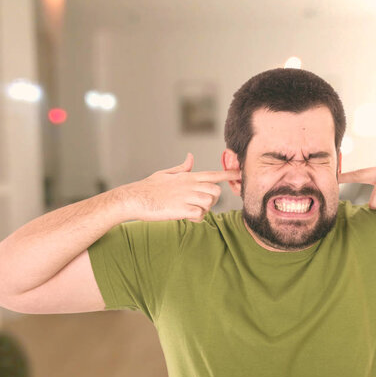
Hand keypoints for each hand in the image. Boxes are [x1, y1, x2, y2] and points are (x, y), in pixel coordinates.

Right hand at [118, 153, 239, 221]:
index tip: (241, 174)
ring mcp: (186, 197)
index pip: (214, 174)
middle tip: (200, 205)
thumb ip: (182, 167)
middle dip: (213, 200)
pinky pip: (200, 215)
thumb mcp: (166, 173)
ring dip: (204, 210)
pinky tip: (187, 217)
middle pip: (216, 192)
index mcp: (188, 176)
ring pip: (209, 203)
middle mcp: (189, 185)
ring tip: (191, 211)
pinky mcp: (181, 210)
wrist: (134, 198)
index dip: (229, 174)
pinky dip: (197, 219)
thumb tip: (191, 157)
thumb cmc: (149, 187)